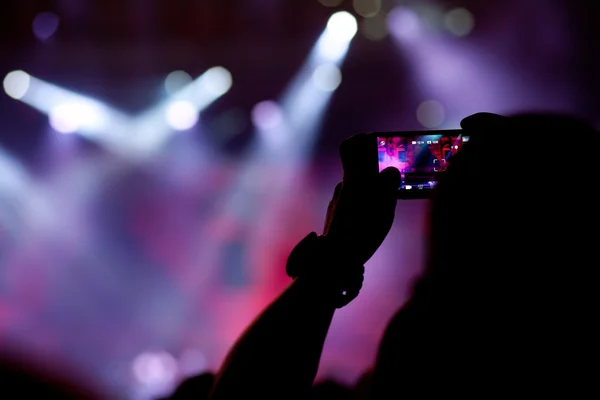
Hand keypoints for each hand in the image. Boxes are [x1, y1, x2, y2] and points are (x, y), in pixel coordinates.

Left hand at [286, 134, 399, 307]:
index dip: (364, 139)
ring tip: (386, 201)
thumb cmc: (362, 232)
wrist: (335, 259)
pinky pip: (353, 199)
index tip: (378, 141)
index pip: (351, 144)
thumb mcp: (384, 208)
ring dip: (371, 187)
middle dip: (374, 165)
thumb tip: (391, 170)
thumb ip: (389, 186)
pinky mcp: (337, 213)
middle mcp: (344, 185)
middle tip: (390, 174)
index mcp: (355, 178)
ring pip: (357, 184)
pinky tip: (372, 216)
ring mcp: (338, 199)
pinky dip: (364, 201)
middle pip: (356, 164)